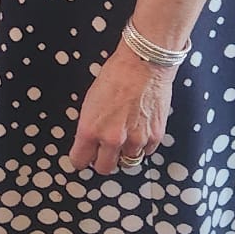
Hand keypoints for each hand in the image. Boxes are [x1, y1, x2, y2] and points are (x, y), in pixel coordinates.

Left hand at [67, 47, 176, 175]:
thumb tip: (90, 141)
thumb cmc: (116, 76)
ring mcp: (135, 140)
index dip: (81, 159)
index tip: (83, 157)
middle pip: (104, 168)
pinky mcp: (154, 137)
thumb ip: (90, 127)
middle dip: (102, 161)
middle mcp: (112, 139)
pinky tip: (139, 131)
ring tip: (124, 136)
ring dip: (124, 153)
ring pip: (128, 161)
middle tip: (103, 151)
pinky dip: (142, 146)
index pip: (80, 161)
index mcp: (90, 130)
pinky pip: (146, 152)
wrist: (143, 65)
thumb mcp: (90, 102)